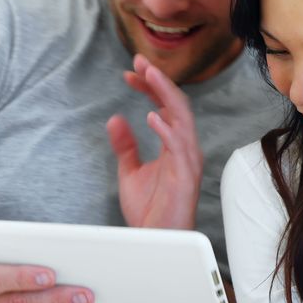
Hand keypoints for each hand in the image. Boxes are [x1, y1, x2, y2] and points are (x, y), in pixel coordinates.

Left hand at [109, 54, 202, 228]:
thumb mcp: (130, 172)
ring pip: (182, 119)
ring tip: (149, 76)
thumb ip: (125, 146)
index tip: (130, 71)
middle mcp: (185, 149)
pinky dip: (167, 130)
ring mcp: (187, 161)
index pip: (165, 107)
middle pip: (176, 105)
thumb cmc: (148, 211)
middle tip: (140, 61)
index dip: (150, 87)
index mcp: (174, 145)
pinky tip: (151, 116)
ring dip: (165, 95)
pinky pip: (180, 148)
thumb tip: (115, 119)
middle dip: (160, 81)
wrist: (154, 242)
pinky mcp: (185, 177)